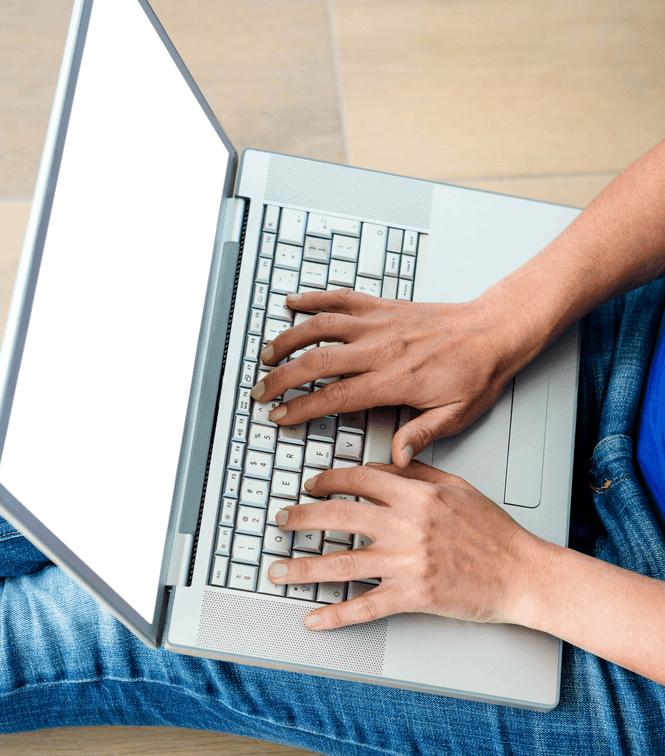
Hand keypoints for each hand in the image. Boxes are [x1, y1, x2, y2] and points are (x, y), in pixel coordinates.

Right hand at [251, 288, 522, 465]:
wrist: (496, 330)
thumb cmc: (478, 372)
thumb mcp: (457, 415)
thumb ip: (422, 434)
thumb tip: (397, 458)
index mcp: (395, 379)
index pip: (335, 395)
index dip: (301, 407)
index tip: (279, 416)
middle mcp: (381, 348)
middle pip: (317, 360)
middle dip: (281, 377)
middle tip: (260, 390)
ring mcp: (380, 323)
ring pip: (321, 325)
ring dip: (289, 338)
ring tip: (267, 353)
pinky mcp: (384, 306)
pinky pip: (342, 298)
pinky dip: (315, 298)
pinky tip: (294, 302)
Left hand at [265, 461, 546, 629]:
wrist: (522, 573)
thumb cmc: (495, 532)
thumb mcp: (458, 488)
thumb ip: (418, 474)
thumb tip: (386, 463)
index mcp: (416, 495)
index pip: (359, 479)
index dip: (327, 480)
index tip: (311, 485)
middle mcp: (406, 525)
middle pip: (338, 516)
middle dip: (301, 518)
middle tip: (281, 522)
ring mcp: (406, 563)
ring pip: (341, 564)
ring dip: (303, 568)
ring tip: (278, 570)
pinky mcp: (412, 597)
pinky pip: (364, 607)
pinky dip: (334, 615)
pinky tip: (313, 618)